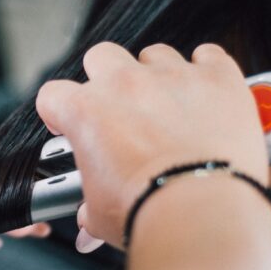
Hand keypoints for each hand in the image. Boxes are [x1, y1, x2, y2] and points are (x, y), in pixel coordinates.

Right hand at [36, 43, 267, 247]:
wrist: (202, 214)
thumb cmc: (148, 212)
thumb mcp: (99, 213)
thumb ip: (90, 203)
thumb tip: (91, 214)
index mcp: (86, 111)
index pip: (54, 95)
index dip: (60, 110)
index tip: (70, 124)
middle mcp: (125, 83)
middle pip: (101, 56)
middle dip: (106, 78)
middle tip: (119, 109)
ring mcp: (171, 75)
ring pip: (155, 54)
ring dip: (157, 75)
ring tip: (169, 108)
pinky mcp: (216, 77)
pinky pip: (209, 55)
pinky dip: (207, 71)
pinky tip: (206, 95)